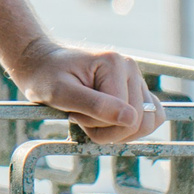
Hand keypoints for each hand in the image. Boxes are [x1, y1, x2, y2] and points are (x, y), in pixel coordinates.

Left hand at [10, 40, 162, 145]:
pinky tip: (107, 120)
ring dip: (118, 131)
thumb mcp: (61, 93)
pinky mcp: (136, 89)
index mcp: (113, 63)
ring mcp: (135, 78)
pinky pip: (152, 117)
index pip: (123, 115)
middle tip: (80, 117)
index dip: (96, 124)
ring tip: (92, 118)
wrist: (42, 65)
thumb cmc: (46, 78)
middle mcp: (130, 67)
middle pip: (139, 121)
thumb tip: (131, 118)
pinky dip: (131, 128)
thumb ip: (95, 105)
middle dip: (107, 130)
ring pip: (146, 123)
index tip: (72, 113)